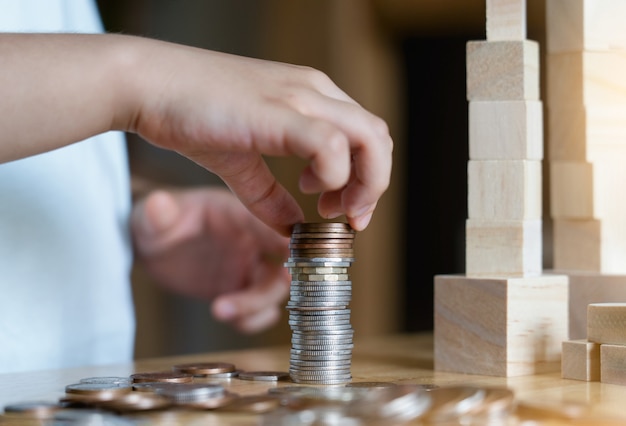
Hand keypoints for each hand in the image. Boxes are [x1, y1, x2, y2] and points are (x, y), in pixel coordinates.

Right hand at [1, 33, 391, 234]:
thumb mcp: (241, 163)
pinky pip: (331, 146)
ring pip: (370, 139)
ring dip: (364, 184)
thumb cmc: (191, 114)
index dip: (367, 178)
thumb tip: (290, 228)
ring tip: (331, 209)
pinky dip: (333, 178)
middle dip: (373, 186)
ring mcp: (300, 97)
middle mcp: (314, 91)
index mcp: (310, 95)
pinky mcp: (279, 113)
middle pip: (379, 138)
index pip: (366, 134)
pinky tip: (309, 191)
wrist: (148, 84)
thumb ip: (270, 196)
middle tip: (347, 216)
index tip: (342, 209)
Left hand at [131, 187, 290, 332]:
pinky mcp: (240, 287)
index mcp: (237, 212)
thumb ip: (158, 213)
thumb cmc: (156, 221)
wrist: (153, 244)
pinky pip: (259, 307)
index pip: (267, 221)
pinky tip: (232, 320)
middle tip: (244, 301)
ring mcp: (248, 264)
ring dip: (256, 305)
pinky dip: (254, 319)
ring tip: (219, 310)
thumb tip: (158, 203)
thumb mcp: (152, 216)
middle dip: (268, 286)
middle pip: (279, 264)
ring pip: (272, 288)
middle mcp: (251, 238)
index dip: (281, 236)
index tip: (290, 253)